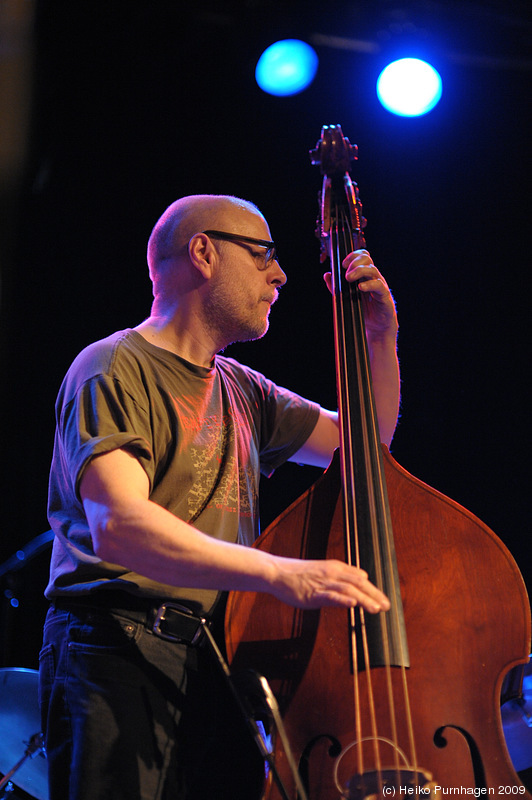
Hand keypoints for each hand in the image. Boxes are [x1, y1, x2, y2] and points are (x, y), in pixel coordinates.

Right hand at [271, 556, 389, 612]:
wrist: (277, 572)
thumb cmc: (299, 574)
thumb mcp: (323, 572)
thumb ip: (341, 578)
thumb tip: (359, 582)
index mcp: (336, 568)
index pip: (360, 578)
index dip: (373, 589)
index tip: (383, 600)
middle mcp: (332, 573)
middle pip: (358, 583)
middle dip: (374, 595)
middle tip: (387, 606)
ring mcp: (323, 583)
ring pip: (348, 590)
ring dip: (364, 599)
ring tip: (376, 609)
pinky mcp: (312, 593)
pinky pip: (330, 596)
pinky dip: (342, 600)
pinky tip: (352, 605)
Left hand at [324, 250, 397, 341]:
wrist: (377, 327)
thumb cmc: (363, 311)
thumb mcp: (347, 297)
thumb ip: (336, 287)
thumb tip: (327, 275)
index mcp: (365, 275)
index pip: (362, 256)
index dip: (353, 256)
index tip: (343, 264)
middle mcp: (373, 277)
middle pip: (367, 259)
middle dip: (354, 262)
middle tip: (345, 274)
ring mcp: (380, 285)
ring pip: (372, 269)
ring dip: (359, 271)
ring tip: (349, 278)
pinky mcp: (384, 295)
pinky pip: (378, 285)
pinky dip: (369, 284)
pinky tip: (360, 287)